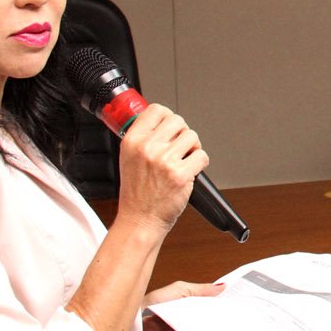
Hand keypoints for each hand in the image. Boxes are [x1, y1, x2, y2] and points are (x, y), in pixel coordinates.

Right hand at [117, 104, 209, 234]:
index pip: (156, 110)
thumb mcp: (128, 158)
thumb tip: (160, 121)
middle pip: (178, 121)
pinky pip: (202, 156)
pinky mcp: (180, 175)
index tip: (170, 127)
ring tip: (184, 160)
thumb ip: (142, 137)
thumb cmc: (136, 193)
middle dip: (183, 134)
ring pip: (192, 136)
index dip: (168, 117)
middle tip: (179, 148)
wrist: (140, 220)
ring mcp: (164, 161)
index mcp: (132, 141)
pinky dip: (200, 163)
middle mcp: (147, 148)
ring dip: (193, 148)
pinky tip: (189, 171)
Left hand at [141, 280, 224, 330]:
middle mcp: (192, 315)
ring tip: (221, 322)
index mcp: (192, 301)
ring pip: (206, 329)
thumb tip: (221, 286)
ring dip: (211, 326)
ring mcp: (188, 328)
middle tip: (231, 313)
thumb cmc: (157, 301)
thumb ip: (202, 289)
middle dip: (220, 315)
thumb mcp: (182, 289)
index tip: (234, 300)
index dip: (222, 301)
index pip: (212, 302)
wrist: (141, 318)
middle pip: (211, 316)